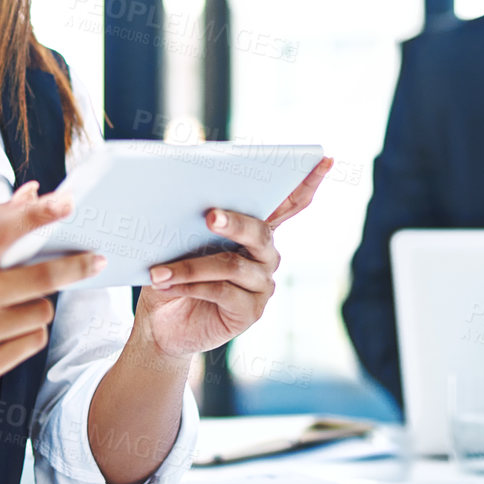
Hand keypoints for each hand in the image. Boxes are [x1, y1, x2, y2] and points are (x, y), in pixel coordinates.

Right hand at [0, 181, 104, 390]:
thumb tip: (32, 193)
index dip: (36, 215)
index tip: (66, 202)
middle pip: (38, 279)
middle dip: (74, 266)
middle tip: (96, 259)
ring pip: (42, 311)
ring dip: (39, 304)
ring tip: (17, 303)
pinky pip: (34, 340)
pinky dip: (29, 331)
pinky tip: (7, 329)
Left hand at [135, 156, 332, 358]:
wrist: (161, 325)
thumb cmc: (171, 273)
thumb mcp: (176, 241)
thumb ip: (189, 219)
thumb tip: (188, 196)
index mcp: (254, 230)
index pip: (289, 203)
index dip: (308, 182)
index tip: (324, 159)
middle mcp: (266, 256)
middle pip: (259, 232)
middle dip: (234, 221)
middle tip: (209, 215)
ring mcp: (261, 285)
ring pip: (232, 265)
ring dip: (191, 266)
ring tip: (158, 270)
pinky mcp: (250, 312)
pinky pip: (221, 291)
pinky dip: (190, 286)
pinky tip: (166, 284)